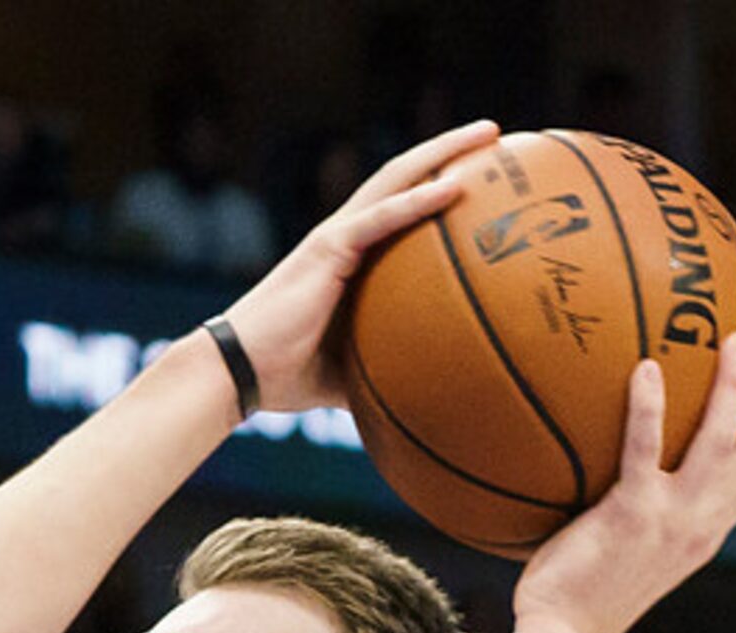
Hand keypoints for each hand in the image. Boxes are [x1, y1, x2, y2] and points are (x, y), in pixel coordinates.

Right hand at [213, 121, 497, 411]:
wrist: (239, 373)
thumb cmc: (287, 375)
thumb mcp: (354, 370)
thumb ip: (389, 368)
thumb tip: (430, 395)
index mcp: (349, 256)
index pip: (399, 205)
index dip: (436, 182)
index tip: (483, 173)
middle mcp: (344, 235)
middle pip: (404, 176)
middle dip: (450, 150)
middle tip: (496, 134)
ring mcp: (336, 237)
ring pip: (397, 179)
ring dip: (444, 153)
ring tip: (490, 134)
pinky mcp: (328, 250)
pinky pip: (382, 218)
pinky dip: (419, 200)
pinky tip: (457, 186)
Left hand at [513, 332, 735, 632]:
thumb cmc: (578, 602)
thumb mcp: (626, 558)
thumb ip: (636, 517)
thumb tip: (608, 473)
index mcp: (704, 535)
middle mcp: (702, 526)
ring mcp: (672, 520)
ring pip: (721, 440)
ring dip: (734, 385)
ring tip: (734, 337)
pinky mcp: (633, 515)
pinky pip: (645, 449)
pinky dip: (649, 407)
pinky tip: (645, 367)